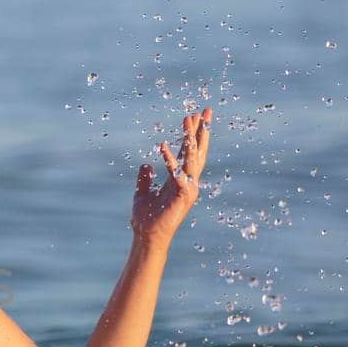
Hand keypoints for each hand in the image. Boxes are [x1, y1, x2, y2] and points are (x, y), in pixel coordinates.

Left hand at [131, 107, 211, 245]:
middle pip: (197, 151)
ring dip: (190, 138)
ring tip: (188, 119)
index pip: (189, 152)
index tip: (195, 116)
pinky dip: (170, 159)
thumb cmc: (146, 218)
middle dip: (201, 130)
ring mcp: (187, 188)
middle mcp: (187, 181)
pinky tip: (163, 145)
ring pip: (192, 158)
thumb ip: (145, 178)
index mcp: (179, 179)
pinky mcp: (182, 195)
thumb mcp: (142, 193)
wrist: (147, 236)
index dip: (192, 134)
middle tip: (205, 110)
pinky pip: (177, 173)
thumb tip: (145, 165)